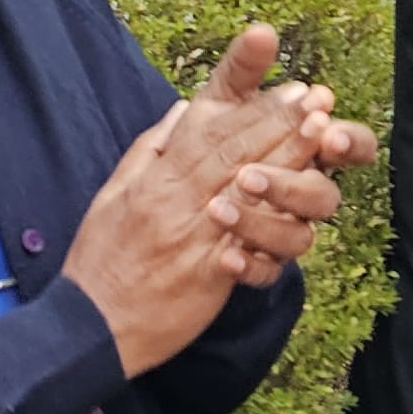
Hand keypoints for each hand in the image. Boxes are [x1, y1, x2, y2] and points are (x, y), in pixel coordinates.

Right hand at [65, 28, 379, 372]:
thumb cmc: (101, 260)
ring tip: (323, 132)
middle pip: (234, 152)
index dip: (254, 108)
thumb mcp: (114, 193)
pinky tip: (304, 203)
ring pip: (246, 189)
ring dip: (289, 157)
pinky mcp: (204, 275)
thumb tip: (183, 110)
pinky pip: (245, 244)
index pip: (211, 133)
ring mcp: (190, 237)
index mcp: (154, 179)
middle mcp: (174, 201)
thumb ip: (152, 149)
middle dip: (281, 121)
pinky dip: (275, 220)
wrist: (89, 324)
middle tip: (318, 97)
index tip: (290, 88)